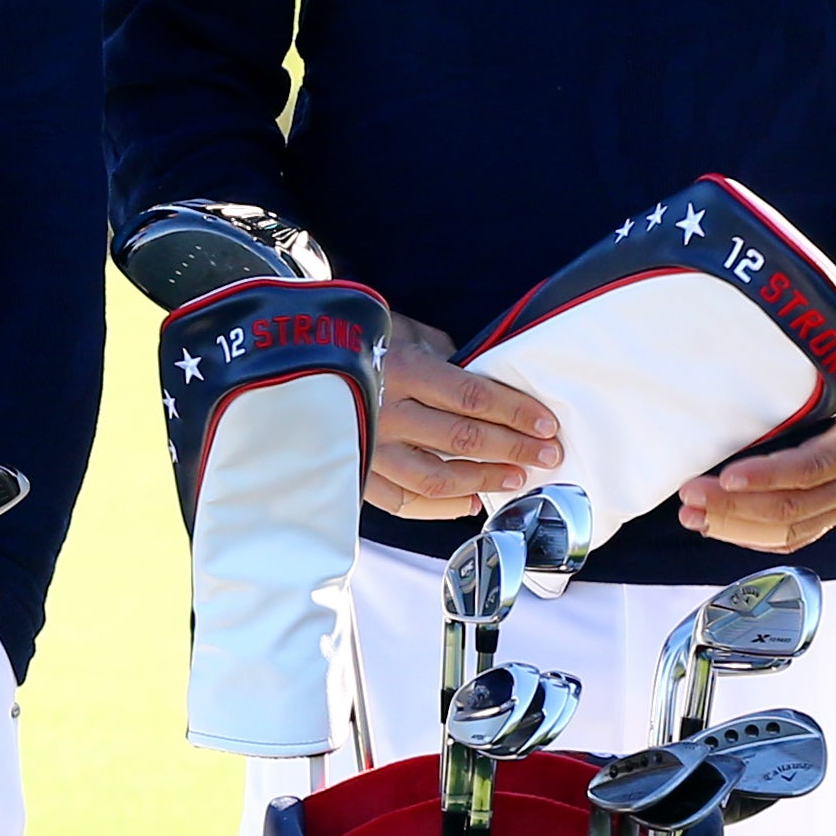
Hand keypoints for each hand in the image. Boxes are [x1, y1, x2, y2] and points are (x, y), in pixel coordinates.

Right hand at [362, 316, 562, 517]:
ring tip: (516, 479)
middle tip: (548, 455)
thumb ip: (442, 353)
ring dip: (484, 480)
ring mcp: (369, 447)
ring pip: (437, 477)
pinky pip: (404, 501)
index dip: (515, 412)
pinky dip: (441, 506)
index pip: (473, 396)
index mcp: (401, 370)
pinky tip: (469, 502)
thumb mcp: (400, 329)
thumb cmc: (354, 340)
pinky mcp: (356, 472)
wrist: (287, 358)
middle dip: (514, 448)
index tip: (547, 424)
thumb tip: (483, 376)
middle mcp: (386, 412)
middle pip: (463, 439)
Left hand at [675, 370, 835, 551]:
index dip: (766, 476)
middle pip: (788, 509)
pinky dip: (752, 539)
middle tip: (690, 495)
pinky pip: (792, 540)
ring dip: (733, 528)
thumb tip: (773, 337)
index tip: (726, 475)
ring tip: (691, 516)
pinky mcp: (833, 518)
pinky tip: (717, 528)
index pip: (808, 469)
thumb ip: (822, 370)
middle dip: (733, 506)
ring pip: (786, 532)